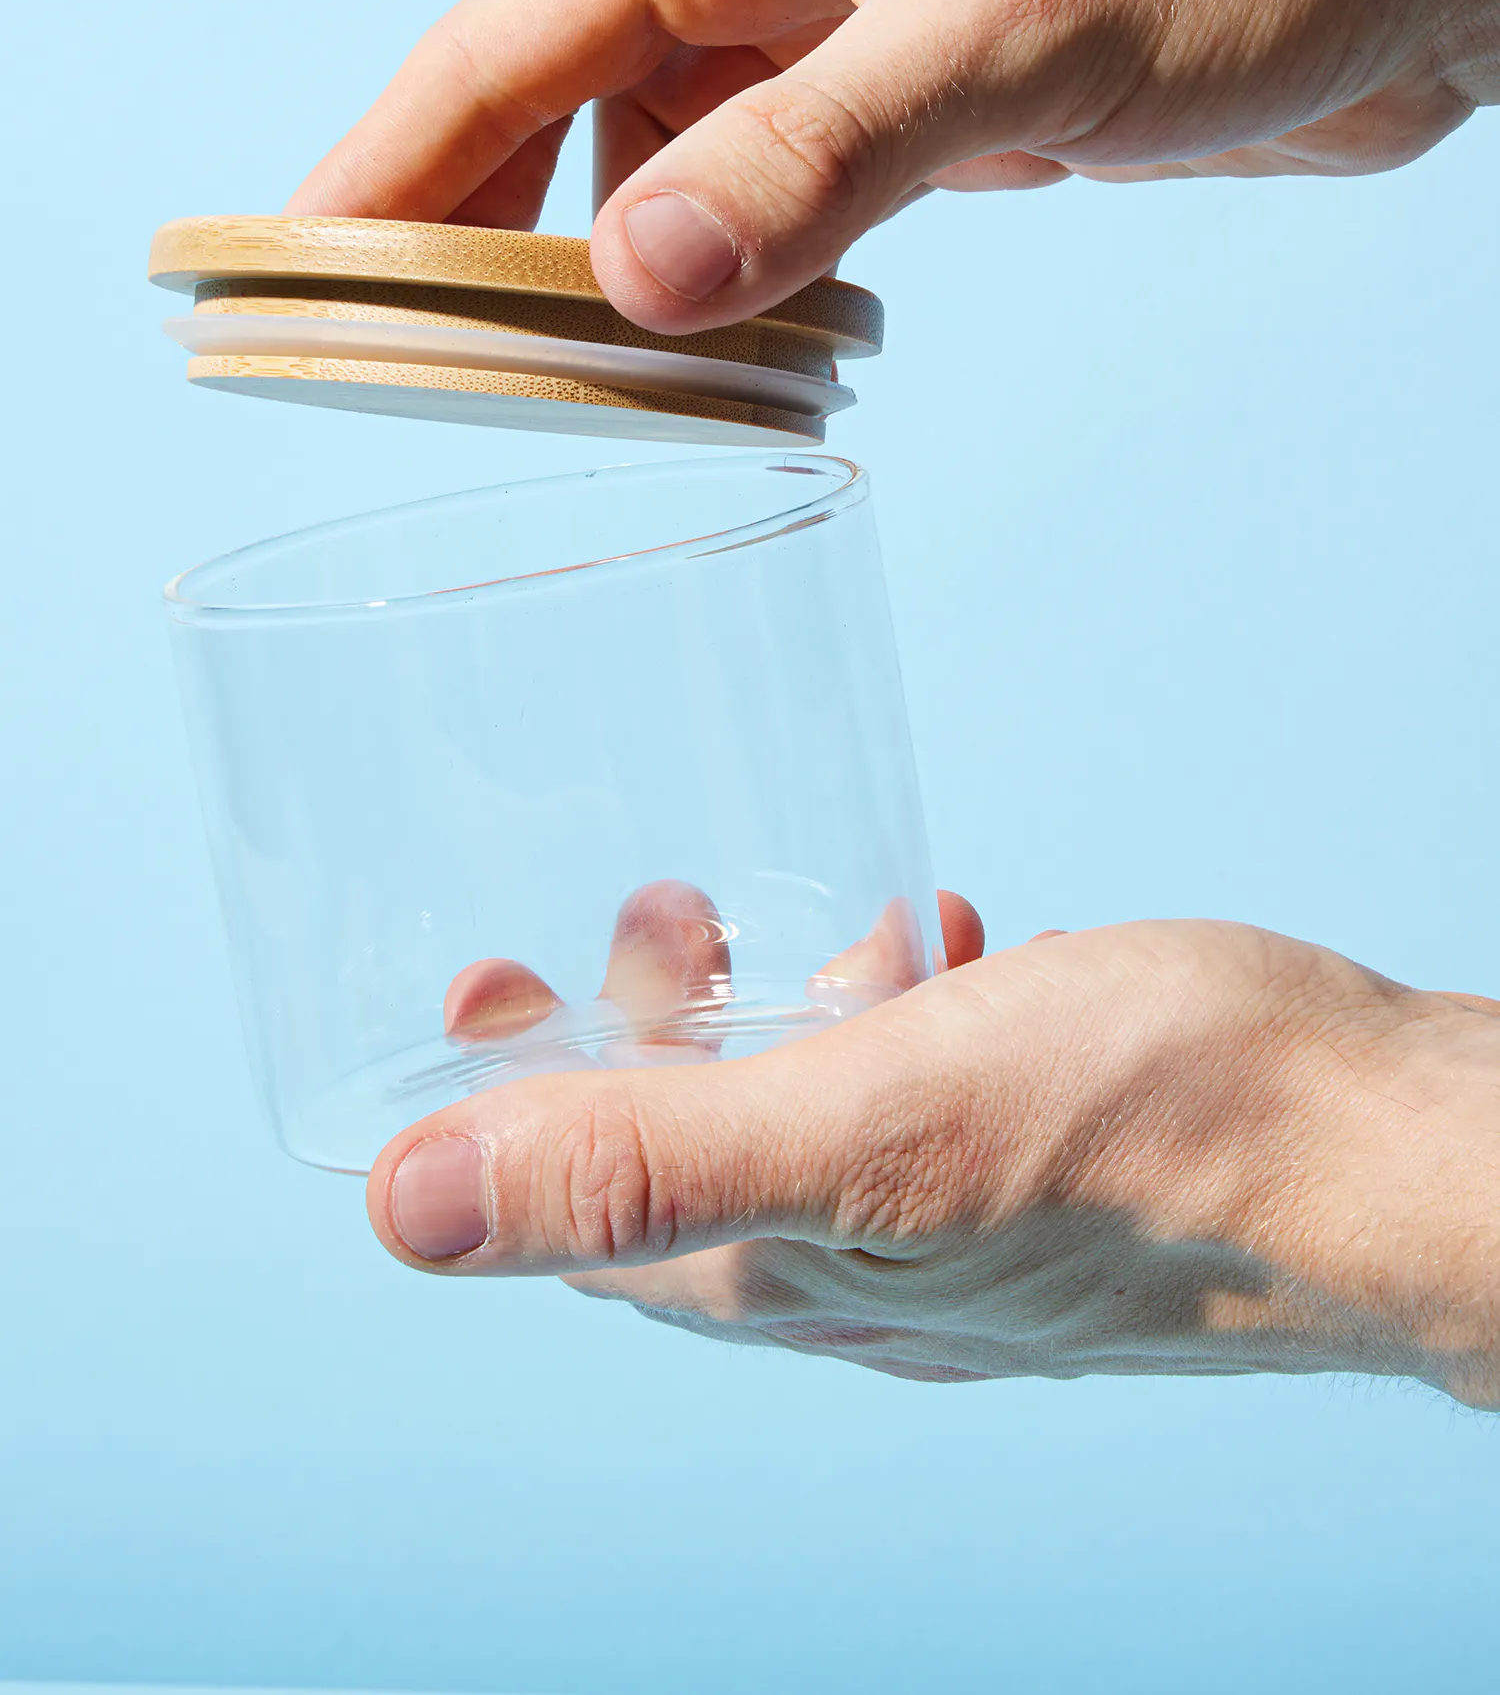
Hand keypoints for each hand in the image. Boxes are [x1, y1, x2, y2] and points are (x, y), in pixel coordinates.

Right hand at [292, 0, 1499, 333]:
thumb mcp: (1004, 46)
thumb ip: (819, 163)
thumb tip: (634, 288)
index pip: (503, 40)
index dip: (386, 160)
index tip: (289, 266)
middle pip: (560, 102)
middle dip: (477, 228)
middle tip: (403, 358)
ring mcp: (849, 33)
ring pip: (670, 160)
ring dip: (618, 269)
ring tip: (573, 385)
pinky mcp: (927, 105)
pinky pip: (776, 198)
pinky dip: (735, 276)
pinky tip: (733, 346)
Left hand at [367, 916, 1499, 1406]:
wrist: (1381, 1158)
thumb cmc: (1150, 1137)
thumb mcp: (866, 1127)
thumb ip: (643, 1167)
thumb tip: (405, 1212)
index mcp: (790, 1271)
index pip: (583, 1215)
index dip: (501, 1107)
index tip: (480, 979)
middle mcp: (867, 1270)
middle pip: (691, 1157)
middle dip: (640, 1033)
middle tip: (649, 912)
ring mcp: (965, 1223)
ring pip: (815, 1117)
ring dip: (773, 1014)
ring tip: (800, 920)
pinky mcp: (1051, 1165)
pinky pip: (929, 1088)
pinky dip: (900, 1012)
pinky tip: (939, 941)